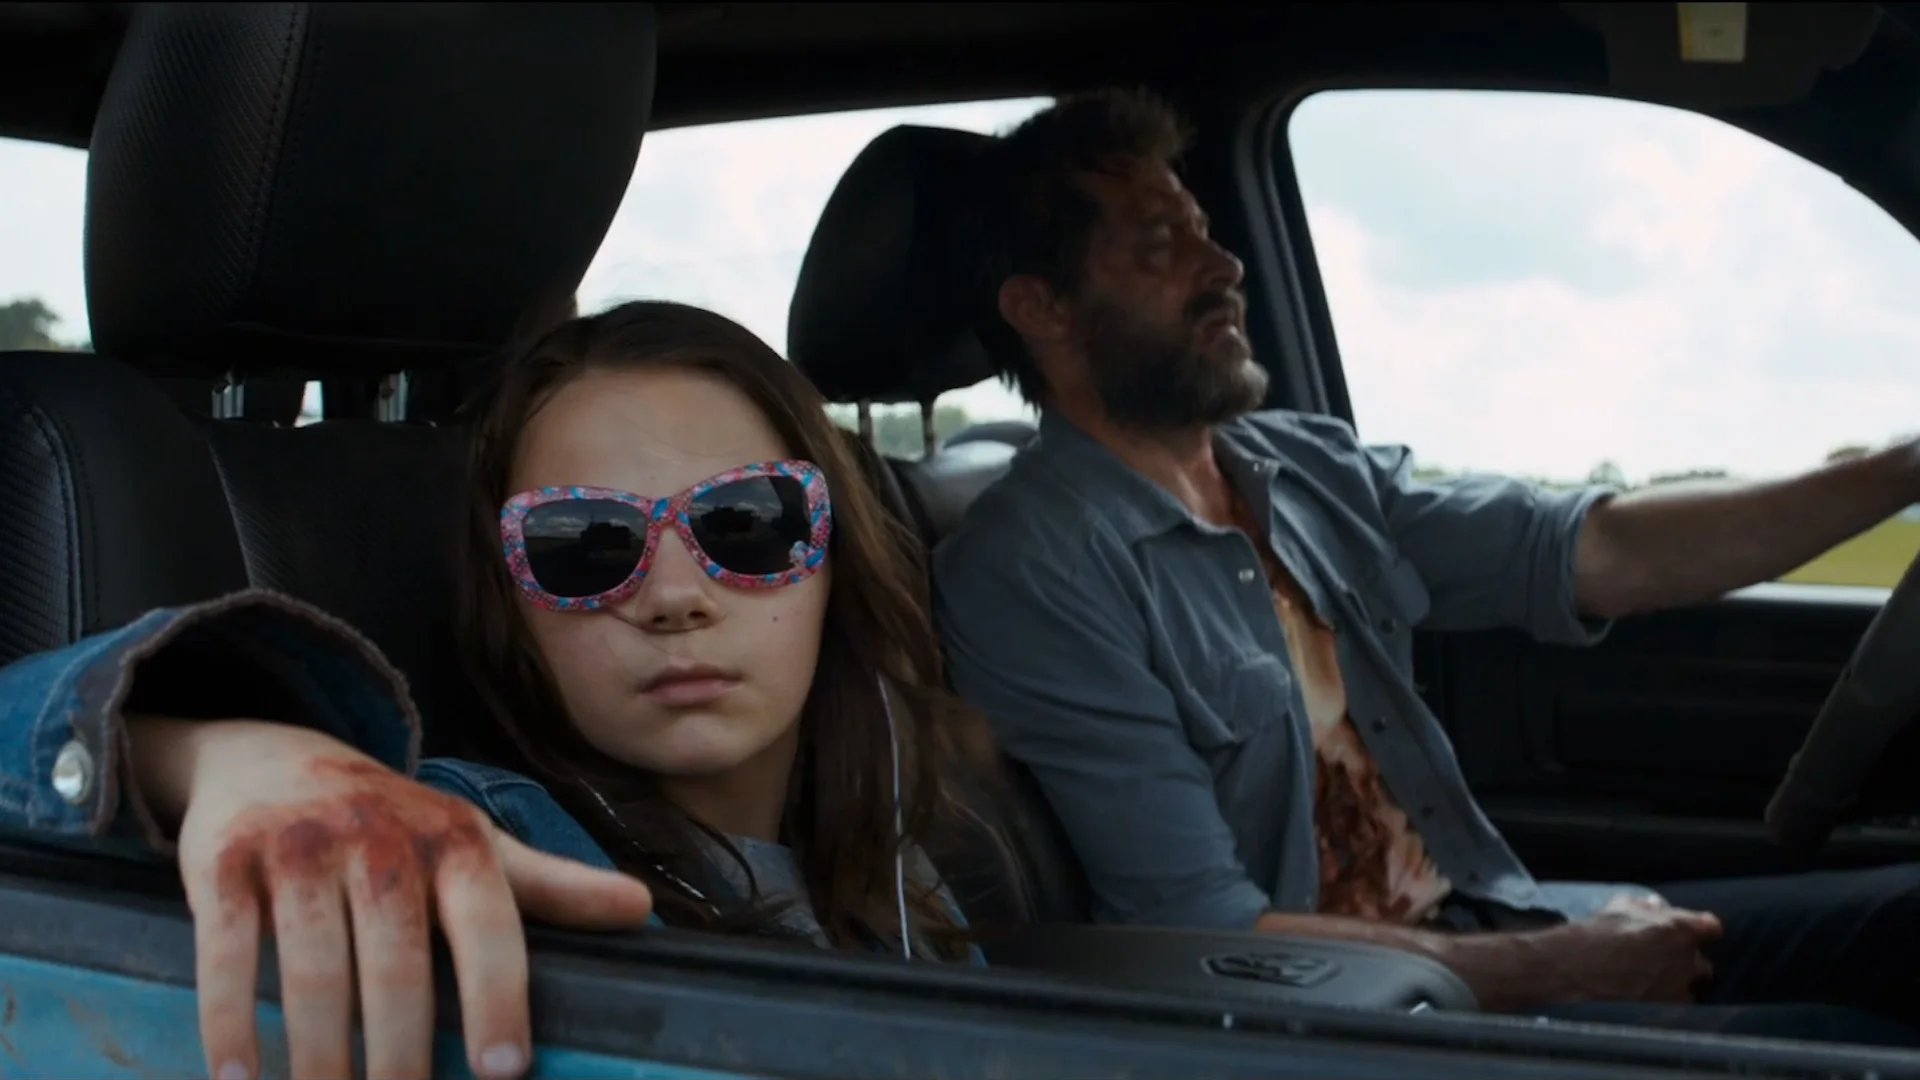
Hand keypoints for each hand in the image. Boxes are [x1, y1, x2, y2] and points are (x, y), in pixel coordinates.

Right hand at [136, 718, 654, 1079]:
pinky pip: (227, 948)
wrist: (271, 753)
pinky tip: (239, 1078)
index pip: (488, 926)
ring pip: (309, 966)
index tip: (506, 1070)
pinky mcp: (224, 860)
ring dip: (315, 1052)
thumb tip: (642, 911)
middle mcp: (379, 838)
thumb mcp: (474, 845)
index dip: (499, 997)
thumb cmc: (391, 825)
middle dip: (400, 1049)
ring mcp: (299, 847)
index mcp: (453, 841)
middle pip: (395, 960)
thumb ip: (551, 887)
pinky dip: (228, 1019)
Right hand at [1546, 893, 1720, 1004]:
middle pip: (1703, 961)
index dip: (1704, 928)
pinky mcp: (1666, 1006)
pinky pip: (1678, 1003)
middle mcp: (1687, 958)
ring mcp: (1679, 985)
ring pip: (1693, 986)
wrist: (1582, 966)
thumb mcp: (1621, 906)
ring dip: (1681, 982)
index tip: (1698, 929)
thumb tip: (1656, 906)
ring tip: (1659, 980)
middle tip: (1667, 957)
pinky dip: (1669, 999)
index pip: (1712, 927)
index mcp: (1681, 928)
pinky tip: (1653, 995)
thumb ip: (1646, 907)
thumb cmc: (1601, 931)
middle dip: (1688, 960)